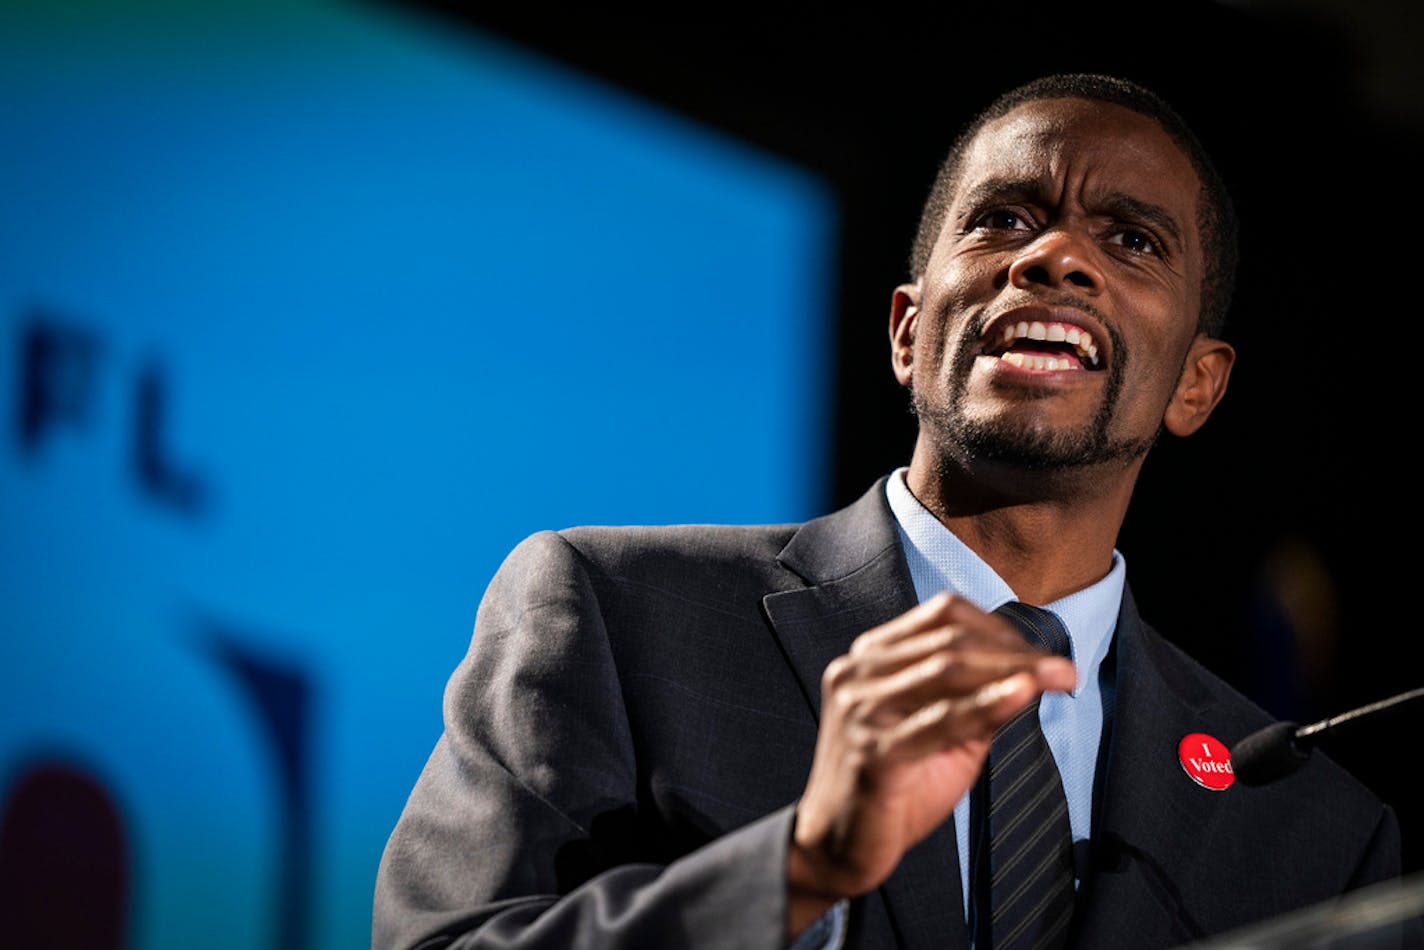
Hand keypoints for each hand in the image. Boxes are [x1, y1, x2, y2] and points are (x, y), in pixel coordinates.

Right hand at [785, 592, 1076, 933]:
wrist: (838, 846)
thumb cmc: (894, 788)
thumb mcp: (944, 733)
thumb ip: (978, 699)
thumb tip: (1036, 671)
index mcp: (870, 657)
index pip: (942, 615)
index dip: (1001, 628)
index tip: (1045, 655)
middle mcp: (857, 673)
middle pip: (949, 640)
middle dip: (1017, 652)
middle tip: (1064, 670)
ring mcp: (859, 709)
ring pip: (946, 670)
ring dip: (1012, 670)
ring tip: (1058, 678)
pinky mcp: (870, 750)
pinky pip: (939, 720)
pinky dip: (986, 704)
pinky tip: (1021, 695)